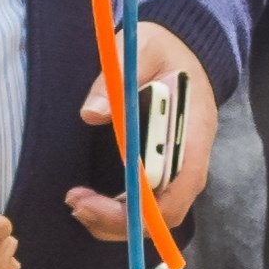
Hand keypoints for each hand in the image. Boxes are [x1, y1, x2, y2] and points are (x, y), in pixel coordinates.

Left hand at [69, 24, 215, 242]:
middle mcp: (191, 160)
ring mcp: (179, 168)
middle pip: (164, 214)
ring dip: (115, 220)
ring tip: (77, 204)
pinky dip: (118, 211)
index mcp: (194, 133)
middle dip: (118, 220)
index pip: (175, 192)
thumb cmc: (164, 49)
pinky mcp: (164, 169)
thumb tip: (91, 114)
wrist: (183, 48)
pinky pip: (147, 204)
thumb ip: (120, 76)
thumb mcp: (143, 49)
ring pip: (154, 216)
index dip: (137, 209)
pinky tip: (90, 202)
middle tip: (75, 203)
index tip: (94, 200)